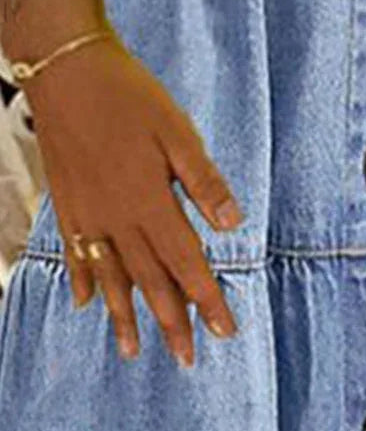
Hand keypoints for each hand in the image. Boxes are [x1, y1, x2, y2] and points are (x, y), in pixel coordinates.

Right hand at [22, 26, 243, 367]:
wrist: (68, 73)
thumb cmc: (129, 95)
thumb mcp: (178, 130)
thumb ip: (204, 180)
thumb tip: (233, 225)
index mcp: (149, 200)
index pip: (186, 262)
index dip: (207, 297)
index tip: (224, 330)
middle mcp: (116, 217)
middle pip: (149, 280)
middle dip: (171, 321)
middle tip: (187, 357)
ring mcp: (87, 213)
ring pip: (110, 276)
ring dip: (125, 314)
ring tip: (134, 350)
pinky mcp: (67, 202)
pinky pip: (77, 253)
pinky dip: (82, 280)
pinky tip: (84, 303)